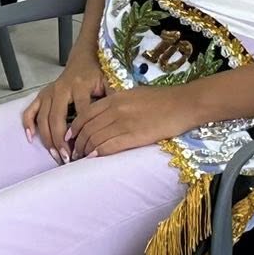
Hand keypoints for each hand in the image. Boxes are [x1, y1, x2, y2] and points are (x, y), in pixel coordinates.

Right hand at [21, 53, 107, 162]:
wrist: (84, 59)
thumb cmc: (98, 74)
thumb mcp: (109, 82)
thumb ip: (114, 97)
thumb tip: (120, 118)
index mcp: (80, 85)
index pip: (80, 113)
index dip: (82, 132)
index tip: (85, 150)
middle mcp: (61, 89)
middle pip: (56, 118)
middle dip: (60, 140)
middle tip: (66, 158)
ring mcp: (49, 92)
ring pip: (43, 118)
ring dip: (47, 138)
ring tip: (55, 155)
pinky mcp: (41, 95)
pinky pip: (30, 110)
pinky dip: (28, 124)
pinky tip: (31, 138)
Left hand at [68, 81, 203, 158]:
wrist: (184, 104)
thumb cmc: (163, 99)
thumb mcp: (135, 95)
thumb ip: (117, 104)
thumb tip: (104, 116)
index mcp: (115, 98)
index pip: (85, 114)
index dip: (74, 128)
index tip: (70, 138)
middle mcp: (116, 109)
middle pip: (87, 128)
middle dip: (77, 143)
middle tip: (74, 153)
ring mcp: (124, 123)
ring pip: (95, 139)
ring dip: (85, 151)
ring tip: (82, 159)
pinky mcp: (134, 136)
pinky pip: (108, 146)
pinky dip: (97, 154)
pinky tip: (93, 159)